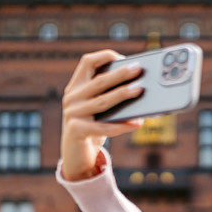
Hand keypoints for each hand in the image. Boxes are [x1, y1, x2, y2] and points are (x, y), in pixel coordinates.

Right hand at [60, 48, 145, 180]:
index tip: (123, 57)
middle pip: (99, 81)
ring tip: (140, 90)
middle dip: (120, 74)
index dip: (104, 56)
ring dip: (123, 95)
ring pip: (102, 102)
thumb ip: (110, 96)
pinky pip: (104, 127)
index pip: (87, 62)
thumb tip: (139, 88)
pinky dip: (122, 125)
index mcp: (75, 86)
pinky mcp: (76, 130)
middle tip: (138, 69)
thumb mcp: (98, 109)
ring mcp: (72, 114)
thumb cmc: (93, 126)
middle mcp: (71, 98)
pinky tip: (137, 123)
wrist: (75, 155)